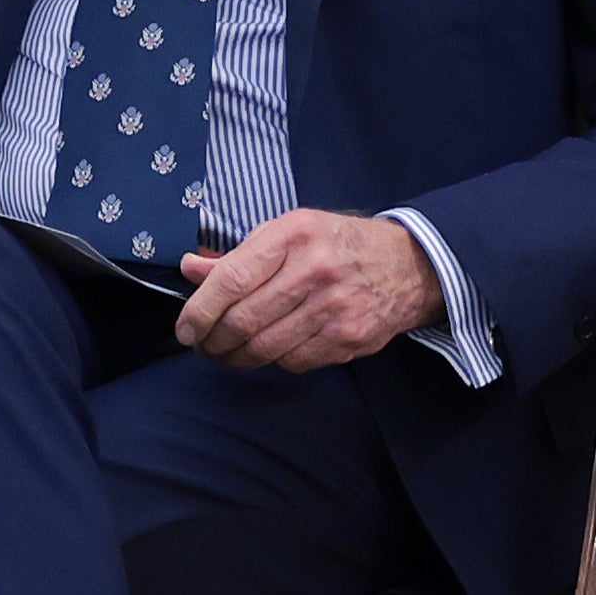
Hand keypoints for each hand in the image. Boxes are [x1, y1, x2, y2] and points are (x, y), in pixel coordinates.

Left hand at [174, 210, 440, 370]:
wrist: (410, 265)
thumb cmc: (334, 244)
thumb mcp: (287, 232)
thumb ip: (237, 255)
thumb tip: (189, 268)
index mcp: (293, 235)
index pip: (231, 280)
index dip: (199, 311)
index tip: (185, 330)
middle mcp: (315, 270)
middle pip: (244, 321)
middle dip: (213, 341)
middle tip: (203, 346)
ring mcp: (336, 307)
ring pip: (265, 348)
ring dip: (235, 358)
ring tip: (225, 354)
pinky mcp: (351, 338)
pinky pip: (293, 362)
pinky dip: (272, 361)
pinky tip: (268, 351)